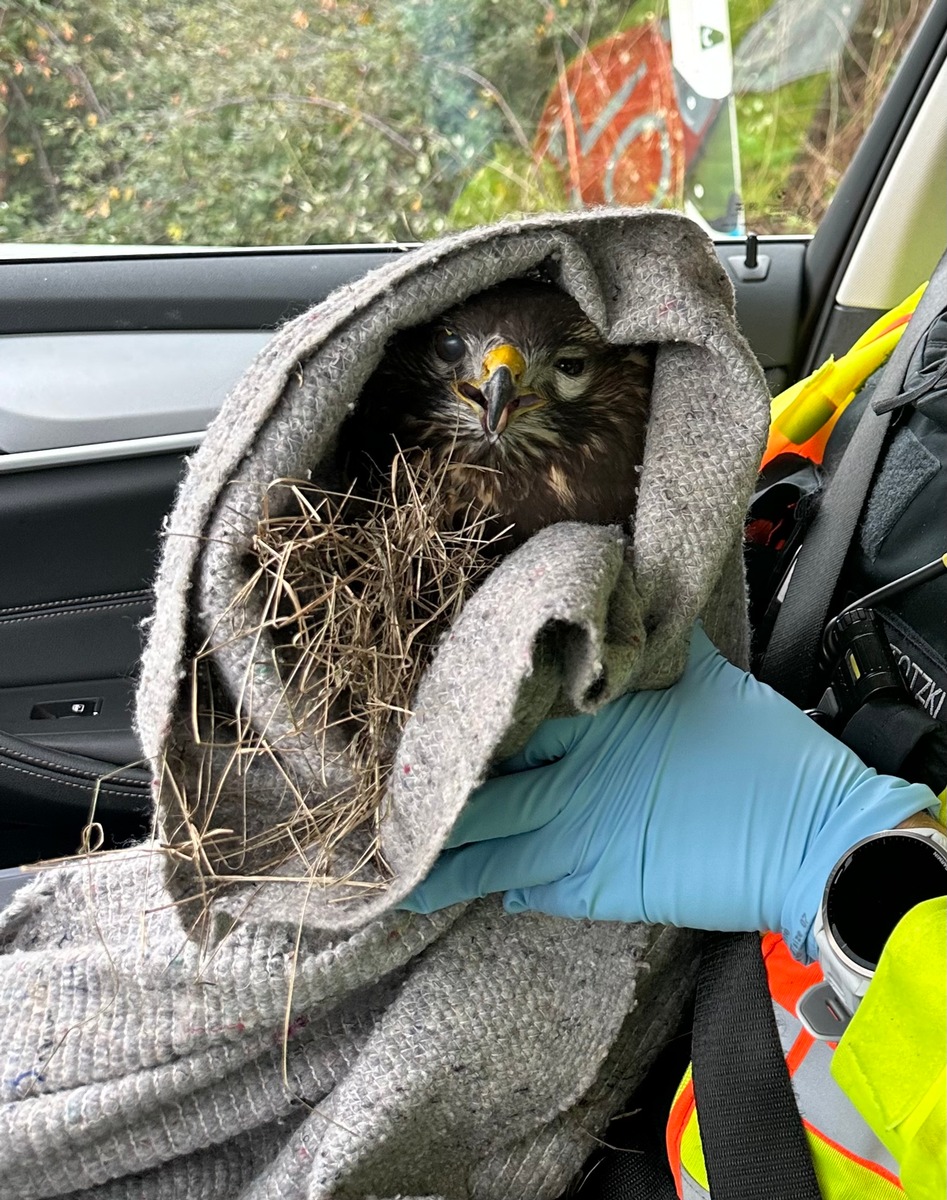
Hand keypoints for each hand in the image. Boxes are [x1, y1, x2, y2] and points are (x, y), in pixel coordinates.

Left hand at [402, 625, 936, 960]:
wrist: (809, 842)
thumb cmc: (762, 755)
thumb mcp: (702, 677)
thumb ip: (652, 642)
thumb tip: (626, 597)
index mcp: (592, 724)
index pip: (503, 722)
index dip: (456, 729)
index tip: (411, 727)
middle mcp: (572, 783)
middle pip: (480, 792)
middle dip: (429, 798)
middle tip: (378, 798)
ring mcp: (580, 844)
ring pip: (489, 851)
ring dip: (441, 857)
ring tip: (390, 860)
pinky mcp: (600, 892)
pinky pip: (529, 889)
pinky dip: (497, 884)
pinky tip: (467, 884)